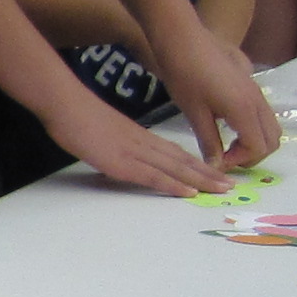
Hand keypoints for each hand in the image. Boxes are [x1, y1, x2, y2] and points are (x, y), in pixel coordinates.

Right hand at [39, 86, 232, 196]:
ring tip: (222, 189)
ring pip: (175, 168)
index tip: (216, 172)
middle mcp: (143, 144)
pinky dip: (173, 185)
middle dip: (208, 174)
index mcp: (140, 136)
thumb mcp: (104, 129)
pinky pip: (152, 176)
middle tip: (231, 185)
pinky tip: (188, 192)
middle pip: (182, 161)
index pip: (175, 152)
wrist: (65, 104)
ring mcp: (134, 153)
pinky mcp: (122, 163)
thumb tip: (121, 154)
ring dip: (201, 180)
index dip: (198, 164)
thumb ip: (118, 142)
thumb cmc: (77, 114)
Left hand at [146, 19, 279, 167]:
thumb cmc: (184, 75)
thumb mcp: (194, 113)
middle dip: (252, 154)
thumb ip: (210, 141)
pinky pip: (263, 114)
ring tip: (226, 144)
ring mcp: (257, 92)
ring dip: (255, 141)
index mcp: (245, 110)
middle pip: (272, 140)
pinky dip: (253, 128)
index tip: (216, 161)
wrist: (183, 39)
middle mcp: (258, 101)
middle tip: (225, 158)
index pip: (258, 148)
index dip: (239, 161)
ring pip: (271, 126)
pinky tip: (227, 126)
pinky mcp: (251, 85)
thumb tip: (216, 166)